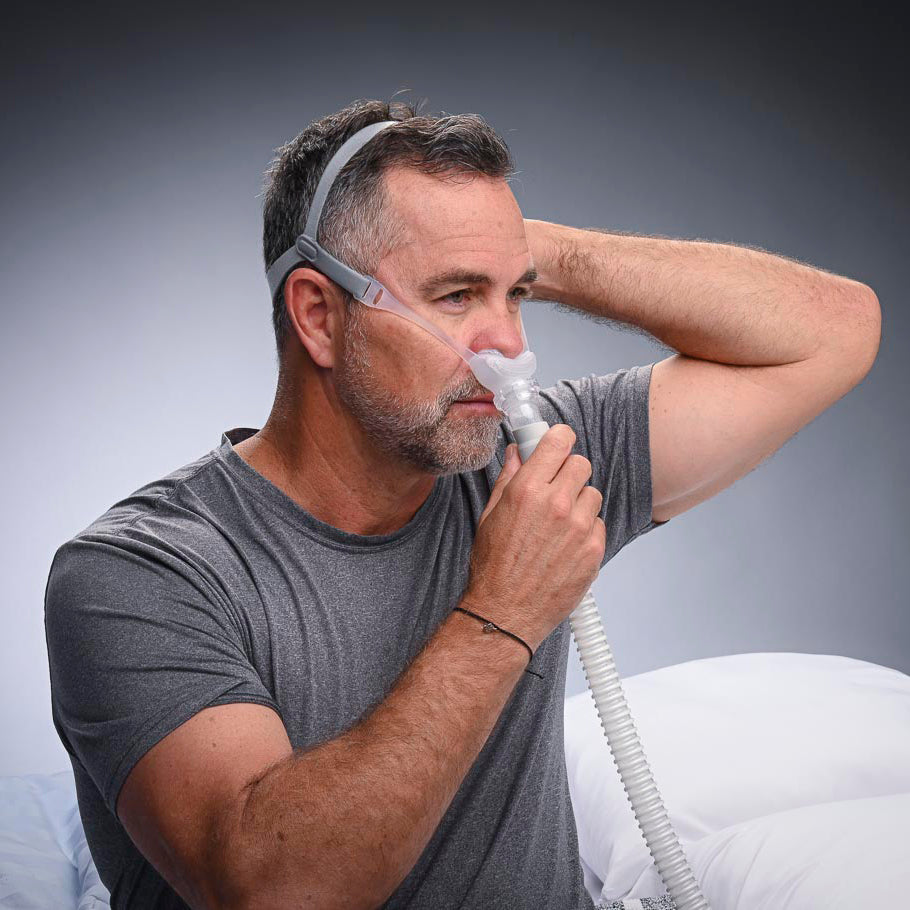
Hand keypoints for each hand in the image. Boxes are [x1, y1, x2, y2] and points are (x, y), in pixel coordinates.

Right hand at [464, 424, 605, 650]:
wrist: (505, 612)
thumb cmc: (493, 567)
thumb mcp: (490, 515)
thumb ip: (509, 478)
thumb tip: (517, 453)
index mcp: (528, 490)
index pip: (559, 441)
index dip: (559, 439)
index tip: (558, 444)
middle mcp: (556, 504)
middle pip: (581, 464)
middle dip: (569, 472)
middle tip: (555, 488)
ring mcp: (579, 528)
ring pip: (593, 494)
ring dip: (579, 503)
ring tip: (559, 524)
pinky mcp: (594, 551)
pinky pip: (599, 525)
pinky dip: (586, 530)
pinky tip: (565, 545)